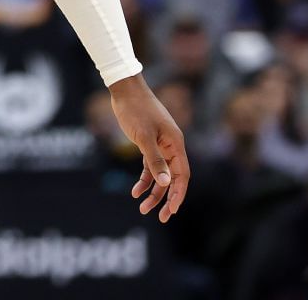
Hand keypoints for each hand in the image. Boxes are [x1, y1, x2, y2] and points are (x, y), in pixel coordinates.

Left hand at [108, 74, 190, 222]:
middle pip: (173, 178)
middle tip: (160, 217)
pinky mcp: (149, 144)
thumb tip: (166, 184)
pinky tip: (135, 191)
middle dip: (167, 199)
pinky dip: (144, 179)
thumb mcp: (144, 138)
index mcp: (176, 144)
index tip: (171, 211)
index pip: (182, 175)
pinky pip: (150, 167)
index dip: (178, 194)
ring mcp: (161, 145)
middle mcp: (171, 146)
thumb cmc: (136, 111)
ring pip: (161, 175)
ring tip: (143, 209)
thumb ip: (155, 161)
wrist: (125, 90)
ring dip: (153, 192)